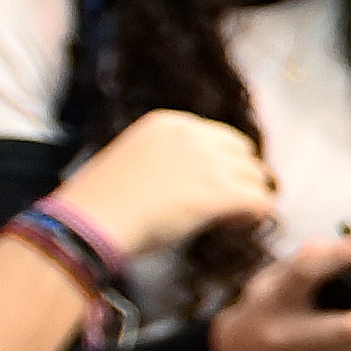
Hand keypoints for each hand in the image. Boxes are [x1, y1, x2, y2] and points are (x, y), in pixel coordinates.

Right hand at [54, 110, 282, 260]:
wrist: (89, 222)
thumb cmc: (100, 203)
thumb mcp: (134, 162)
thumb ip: (167, 162)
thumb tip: (191, 184)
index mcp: (168, 123)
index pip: (218, 136)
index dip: (222, 164)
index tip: (212, 187)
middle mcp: (192, 135)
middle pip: (242, 152)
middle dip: (240, 177)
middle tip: (228, 206)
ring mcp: (208, 162)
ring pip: (255, 176)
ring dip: (248, 198)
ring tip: (230, 221)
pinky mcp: (218, 193)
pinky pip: (260, 200)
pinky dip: (257, 215)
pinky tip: (240, 227)